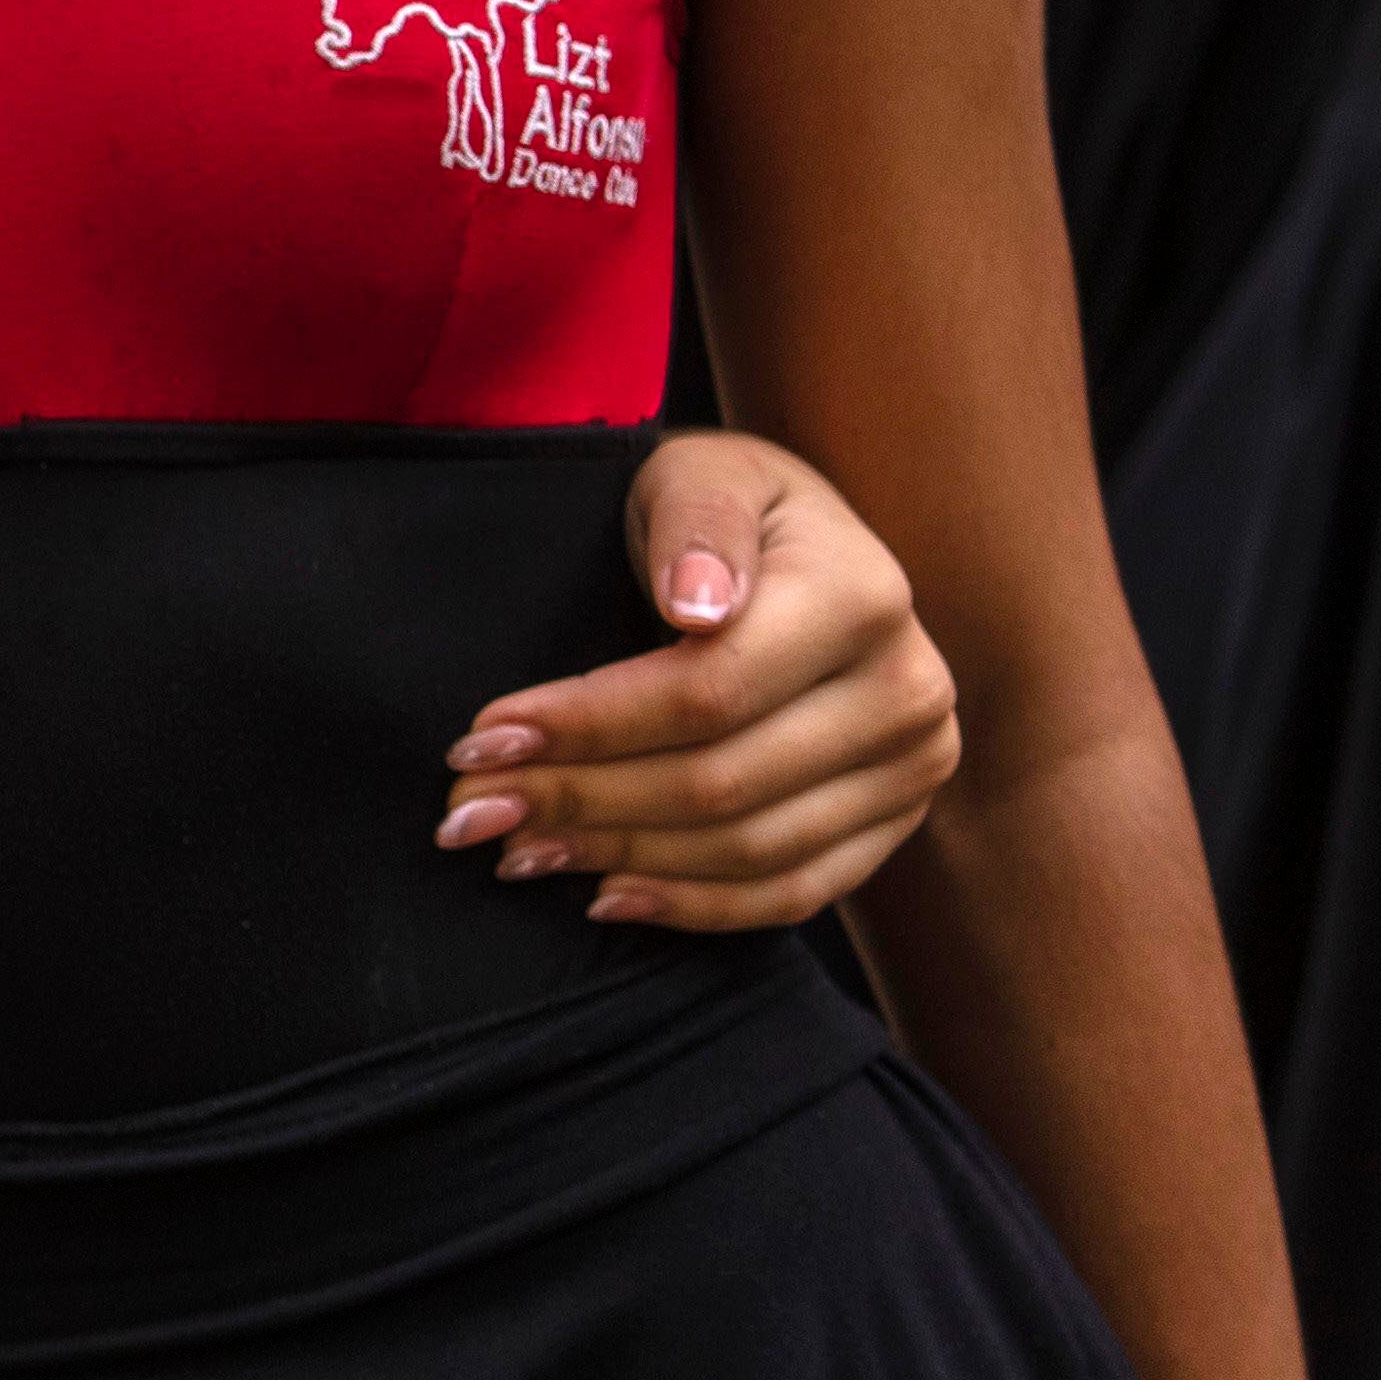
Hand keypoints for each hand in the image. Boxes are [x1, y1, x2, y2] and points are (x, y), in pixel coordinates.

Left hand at [432, 431, 961, 924]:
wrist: (808, 554)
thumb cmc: (728, 514)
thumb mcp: (701, 473)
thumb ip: (696, 522)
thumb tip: (695, 604)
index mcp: (864, 598)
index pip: (707, 692)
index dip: (587, 725)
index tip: (480, 739)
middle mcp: (907, 691)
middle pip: (720, 781)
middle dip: (578, 801)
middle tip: (468, 810)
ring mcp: (913, 768)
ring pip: (749, 849)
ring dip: (617, 857)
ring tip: (512, 848)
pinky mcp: (894, 824)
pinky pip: (793, 892)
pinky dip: (692, 906)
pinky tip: (603, 896)